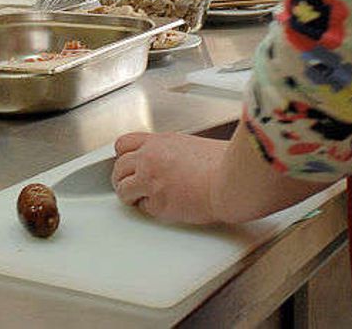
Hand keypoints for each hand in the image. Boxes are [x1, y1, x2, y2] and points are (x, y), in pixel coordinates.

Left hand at [112, 131, 229, 224]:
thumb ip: (172, 151)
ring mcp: (150, 181)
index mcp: (159, 142)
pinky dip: (151, 209)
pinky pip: (143, 208)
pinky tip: (163, 206)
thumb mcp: (192, 144)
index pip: (124, 144)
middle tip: (129, 185)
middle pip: (119, 168)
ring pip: (123, 189)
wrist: (232, 180)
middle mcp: (149, 158)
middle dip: (123, 177)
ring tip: (139, 199)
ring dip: (130, 195)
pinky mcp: (157, 203)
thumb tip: (168, 160)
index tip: (127, 163)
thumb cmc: (224, 163)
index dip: (123, 156)